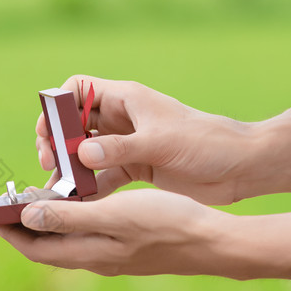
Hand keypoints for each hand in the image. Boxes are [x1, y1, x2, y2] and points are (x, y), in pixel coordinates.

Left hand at [0, 189, 239, 277]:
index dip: (9, 233)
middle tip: (5, 205)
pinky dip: (70, 221)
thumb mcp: (115, 215)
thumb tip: (27, 219)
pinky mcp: (125, 247)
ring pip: (66, 241)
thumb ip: (70, 218)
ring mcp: (111, 255)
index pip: (35, 249)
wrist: (214, 241)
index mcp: (89, 253)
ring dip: (46, 223)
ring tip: (35, 199)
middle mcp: (96, 259)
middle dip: (22, 228)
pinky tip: (75, 203)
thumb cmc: (167, 223)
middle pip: (46, 247)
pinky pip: (85, 236)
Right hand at [36, 75, 265, 204]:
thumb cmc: (206, 143)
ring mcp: (127, 144)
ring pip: (84, 150)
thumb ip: (119, 148)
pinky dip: (90, 185)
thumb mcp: (161, 142)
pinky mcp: (135, 167)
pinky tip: (82, 201)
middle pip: (74, 123)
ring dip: (70, 165)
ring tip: (60, 185)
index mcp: (126, 99)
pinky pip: (102, 174)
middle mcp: (122, 119)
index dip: (57, 106)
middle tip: (50, 163)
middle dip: (56, 141)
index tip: (49, 132)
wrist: (241, 167)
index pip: (77, 89)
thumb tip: (80, 154)